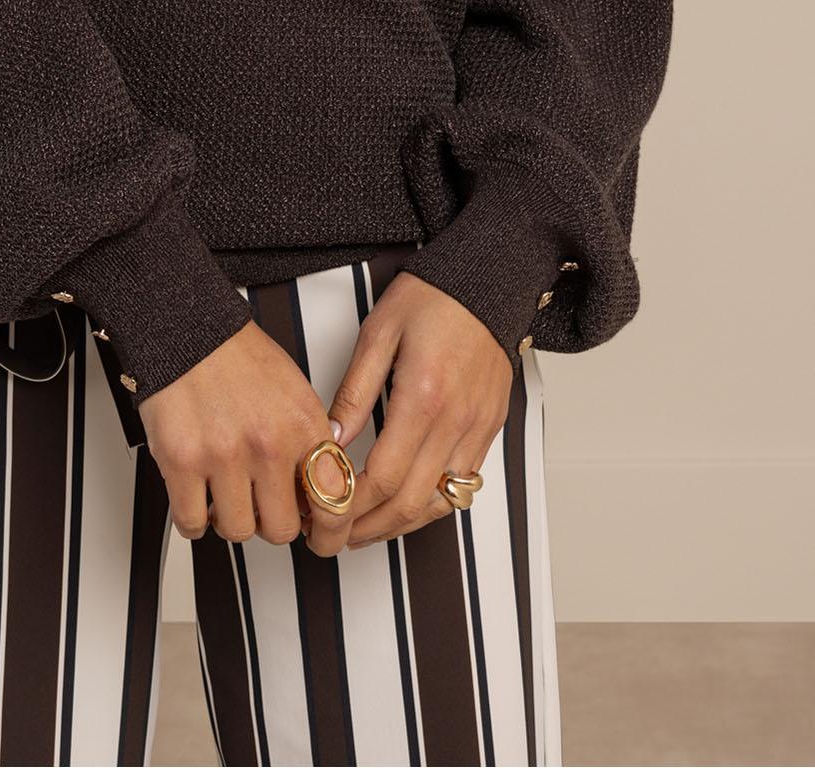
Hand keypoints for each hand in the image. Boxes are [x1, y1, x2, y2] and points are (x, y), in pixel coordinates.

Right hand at [137, 319, 347, 546]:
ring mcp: (224, 455)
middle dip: (272, 521)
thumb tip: (322, 488)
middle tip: (262, 504)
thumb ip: (310, 439)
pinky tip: (197, 497)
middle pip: (282, 529)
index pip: (334, 501)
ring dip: (230, 518)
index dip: (330, 531)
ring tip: (226, 492)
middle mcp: (268, 443)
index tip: (322, 538)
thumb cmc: (238, 356)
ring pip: (238, 531)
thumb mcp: (295, 390)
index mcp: (302, 424)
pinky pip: (192, 524)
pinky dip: (193, 519)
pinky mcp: (181, 462)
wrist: (188, 330)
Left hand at [315, 273, 513, 553]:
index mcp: (423, 397)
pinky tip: (408, 503)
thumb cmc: (431, 298)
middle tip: (336, 534)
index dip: (350, 505)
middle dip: (369, 528)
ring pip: (441, 503)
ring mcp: (478, 428)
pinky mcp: (490, 428)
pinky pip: (464, 484)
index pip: (384, 477)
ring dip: (401, 524)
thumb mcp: (378, 333)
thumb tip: (330, 437)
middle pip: (411, 503)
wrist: (486, 280)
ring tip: (365, 527)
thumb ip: (353, 391)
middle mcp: (456, 421)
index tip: (324, 510)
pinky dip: (433, 504)